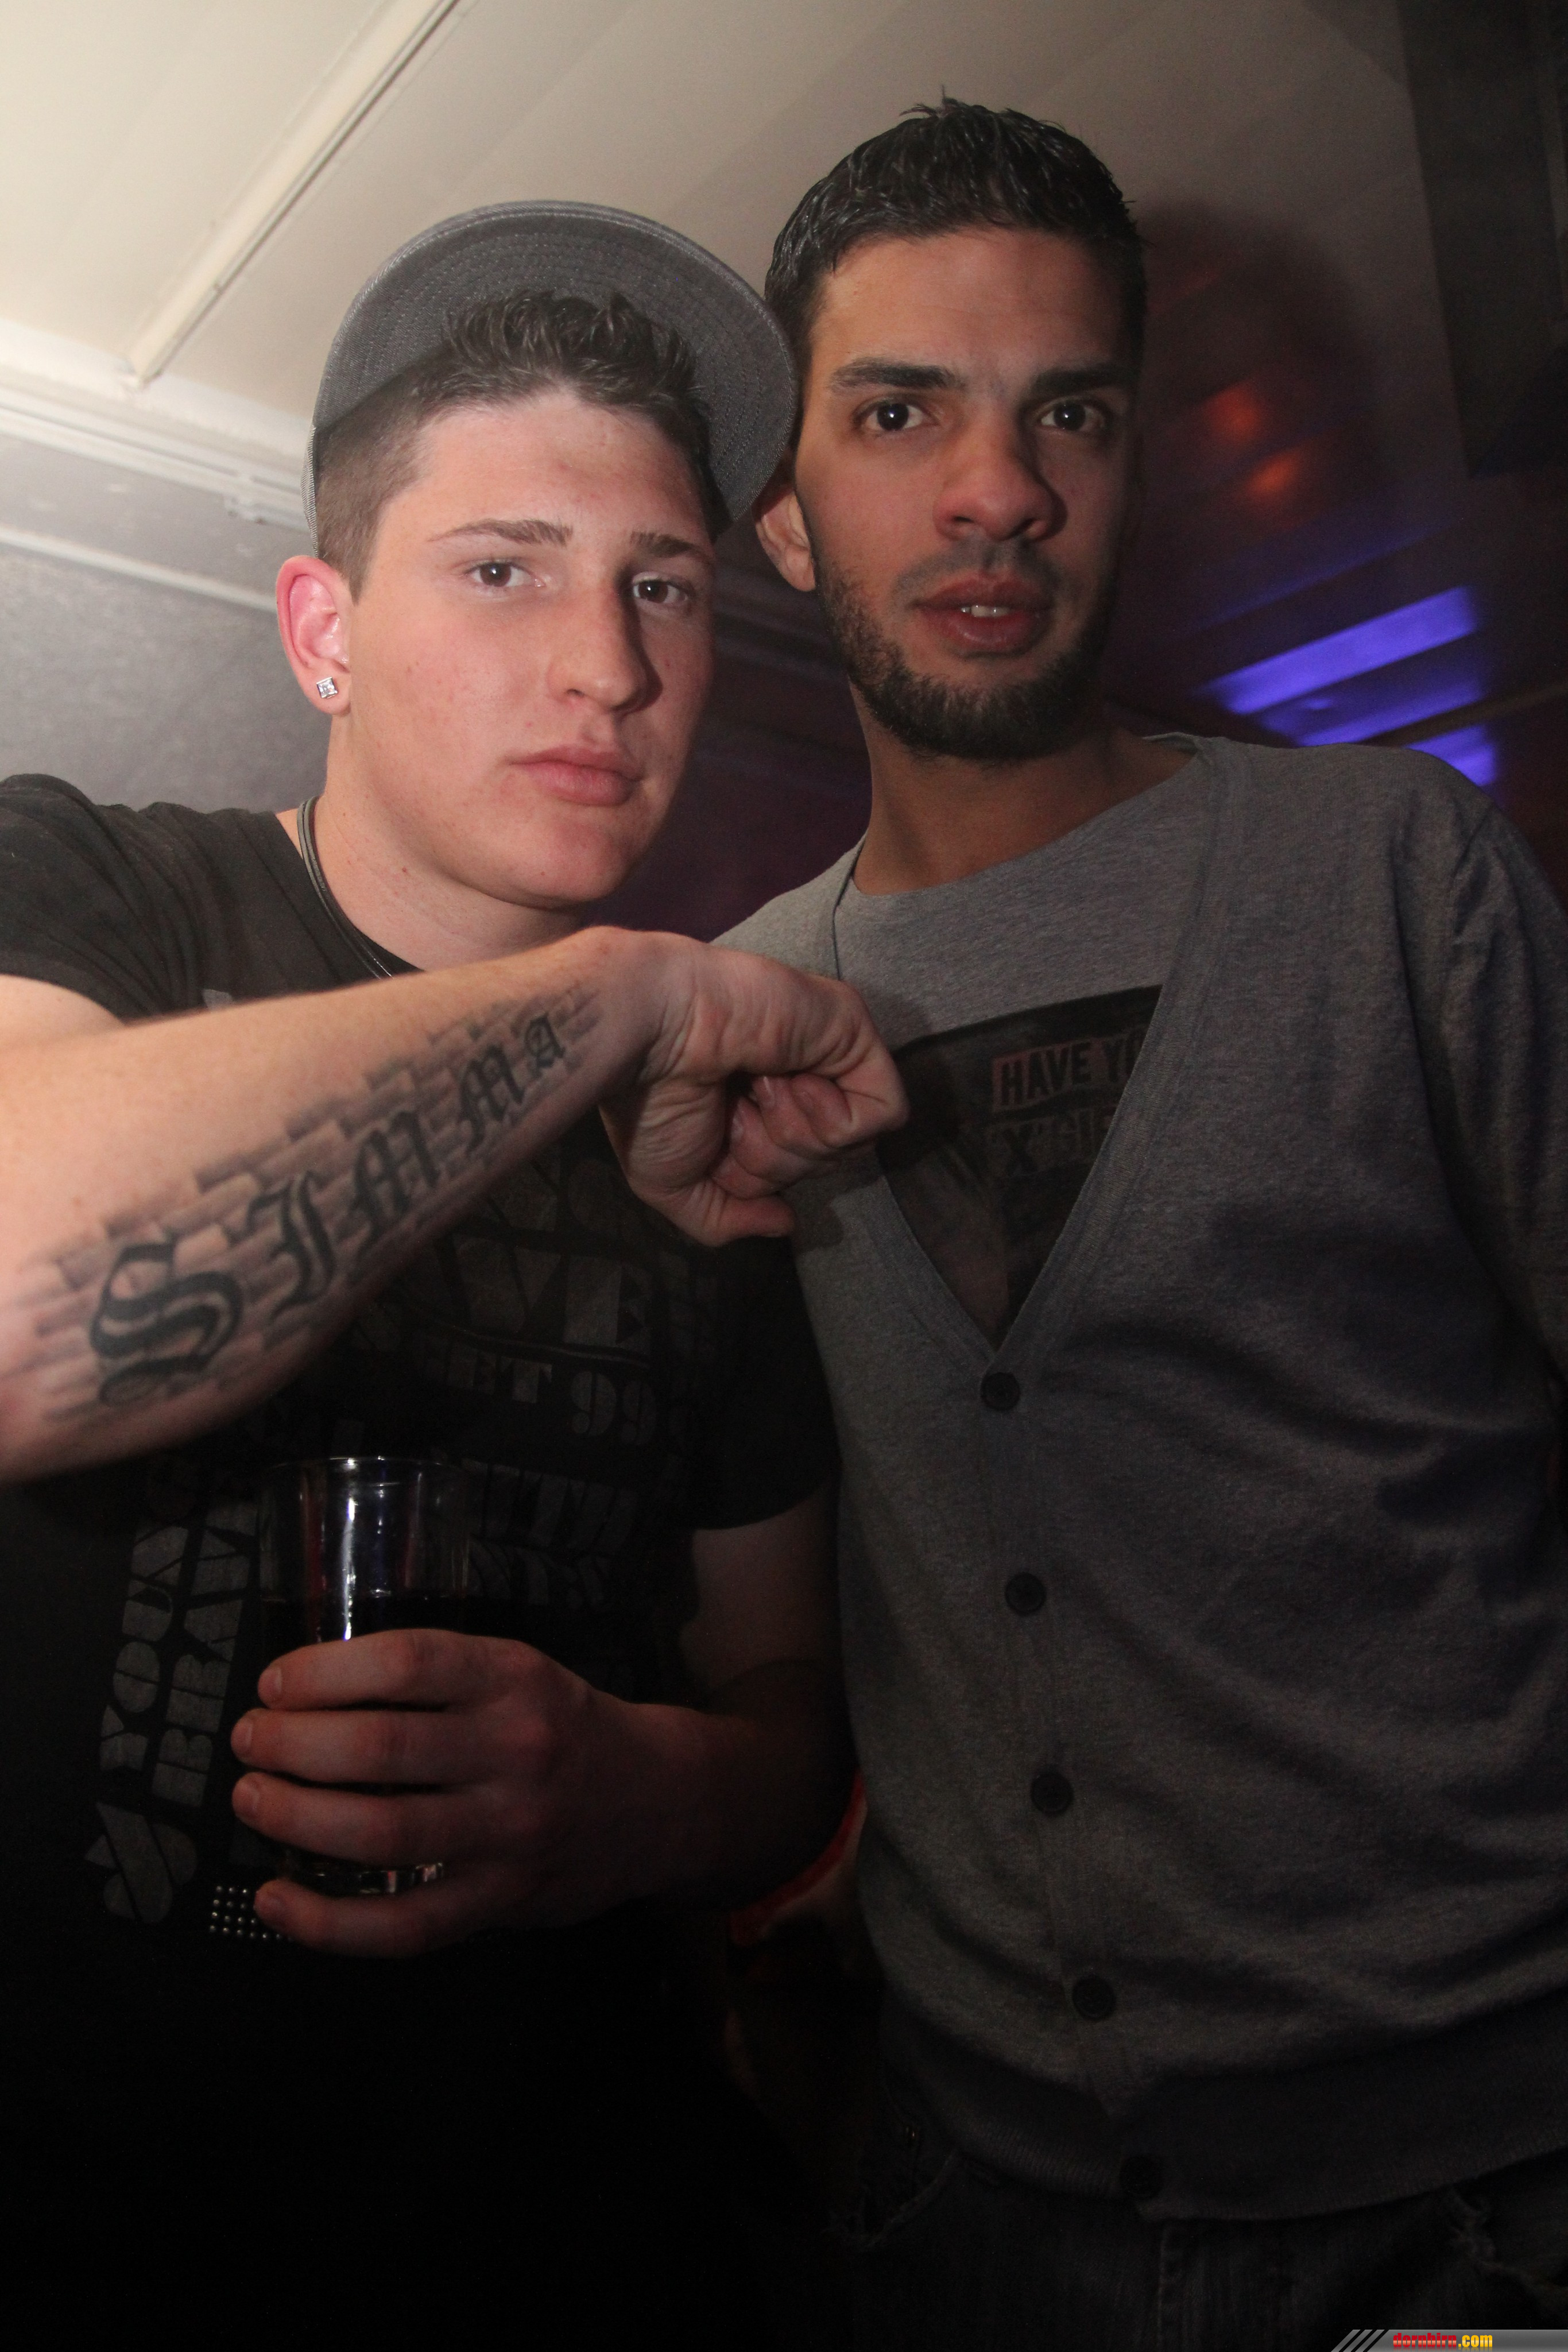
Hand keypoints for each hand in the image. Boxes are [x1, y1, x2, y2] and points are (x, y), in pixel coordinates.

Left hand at [230, 1629, 656, 1956]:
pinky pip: (401, 1926)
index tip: (276, 1683)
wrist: (658, 1801)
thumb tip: (311, 1692)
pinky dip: (325, 1921)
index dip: (325, 1673)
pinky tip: (274, 1899)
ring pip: (381, 1834)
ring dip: (295, 1817)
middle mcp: (515, 1753)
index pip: (406, 1664)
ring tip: (252, 1800)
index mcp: (514, 1680)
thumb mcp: (517, 1673)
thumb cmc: (562, 1728)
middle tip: (250, 1742)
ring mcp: (509, 1834)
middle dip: (292, 1744)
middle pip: (380, 1748)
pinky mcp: (501, 1902)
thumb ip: (436, 1681)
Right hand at [599, 934, 904, 1241]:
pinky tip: (793, 1084)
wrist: (648, 1038)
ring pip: (850, 1142)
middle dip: (774, 1159)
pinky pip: (884, 1111)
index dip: (759, 1177)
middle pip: (824, 1160)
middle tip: (732, 1113)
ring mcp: (827, 1050)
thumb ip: (727, 1218)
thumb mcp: (673, 1186)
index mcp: (758, 1104)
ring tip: (753, 1088)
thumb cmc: (649, 1102)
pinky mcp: (853, 1029)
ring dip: (792, 1134)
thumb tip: (785, 1222)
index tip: (717, 1140)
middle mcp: (796, 1075)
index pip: (795, 1167)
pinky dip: (835, 1120)